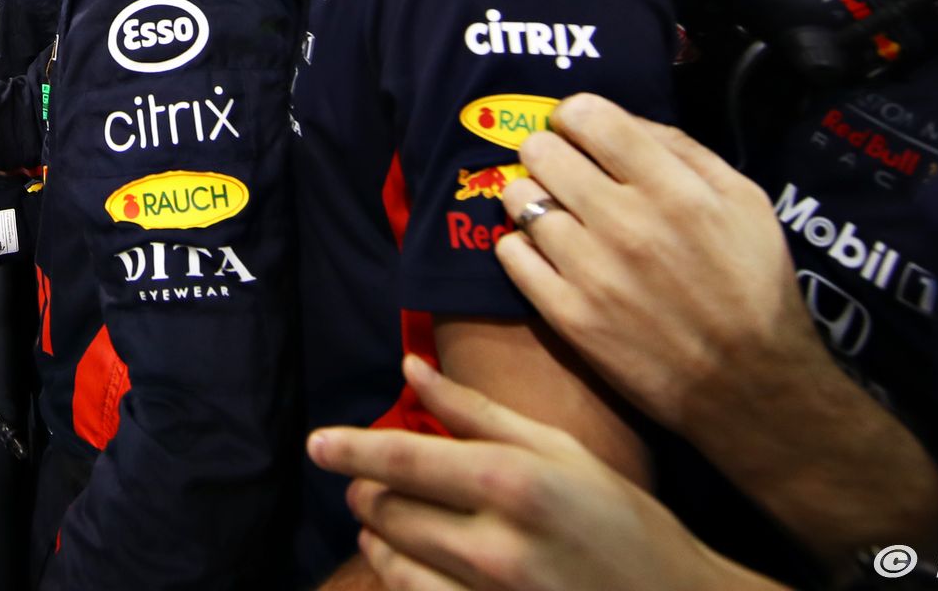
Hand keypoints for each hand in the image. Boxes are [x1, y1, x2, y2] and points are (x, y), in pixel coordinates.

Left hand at [308, 356, 782, 590]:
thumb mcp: (559, 451)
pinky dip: (399, 574)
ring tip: (393, 518)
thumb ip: (477, 413)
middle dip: (367, 490)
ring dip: (379, 533)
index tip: (317, 443)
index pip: (404, 461)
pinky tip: (410, 558)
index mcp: (512, 482)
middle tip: (374, 480)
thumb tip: (414, 368)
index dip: (351, 449)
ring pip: (391, 558)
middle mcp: (495, 543)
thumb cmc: (620, 520)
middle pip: (388, 509)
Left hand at [494, 94, 937, 561]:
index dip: (574, 116)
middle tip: (558, 169)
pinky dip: (519, 246)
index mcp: (672, 188)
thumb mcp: (744, 201)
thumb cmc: (753, 286)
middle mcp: (625, 222)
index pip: (587, 116)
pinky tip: (544, 252)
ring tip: (551, 212)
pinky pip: (510, 253)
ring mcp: (590, 270)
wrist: (751, 384)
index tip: (577, 130)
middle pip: (541, 151)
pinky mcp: (567, 314)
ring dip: (529, 198)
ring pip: (519, 199)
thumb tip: (622, 121)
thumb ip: (683, 150)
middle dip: (546, 152)